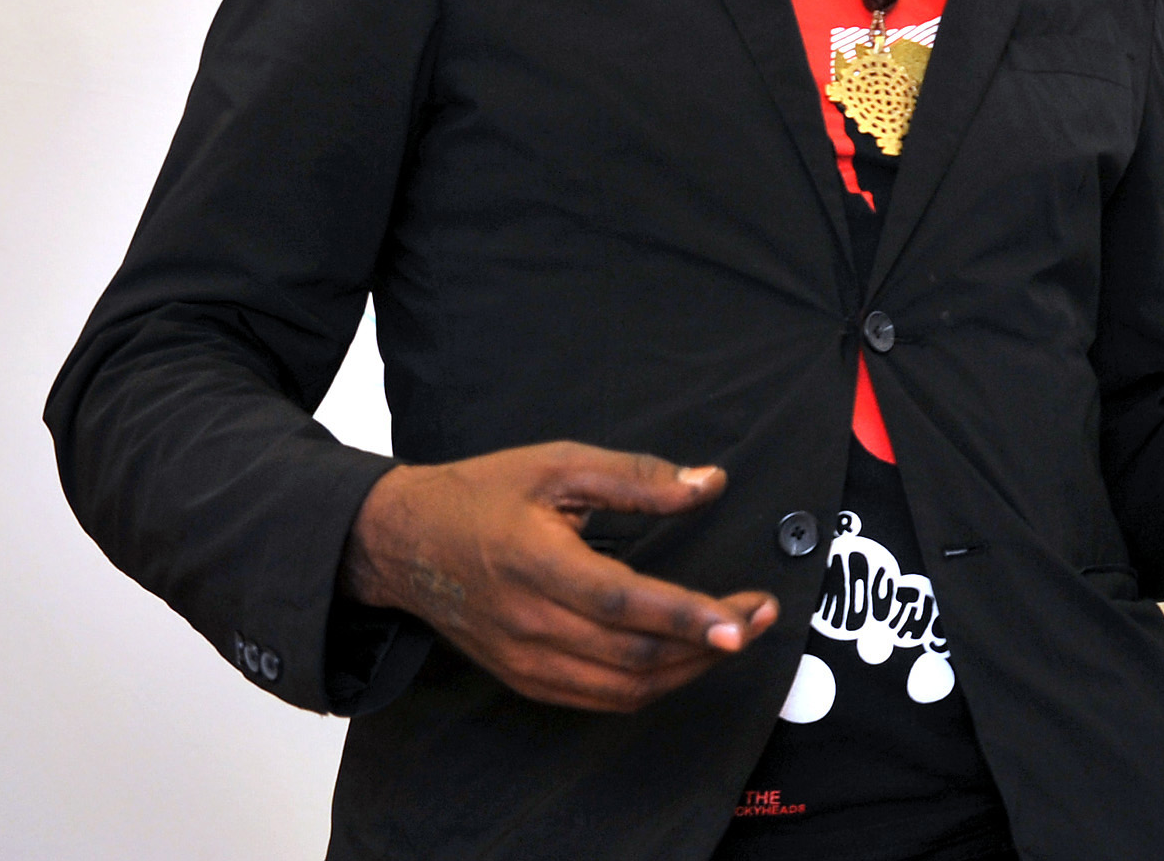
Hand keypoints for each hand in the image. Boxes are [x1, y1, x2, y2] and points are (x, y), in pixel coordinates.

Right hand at [341, 442, 780, 711]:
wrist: (403, 541)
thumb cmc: (482, 494)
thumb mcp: (559, 464)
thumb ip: (638, 477)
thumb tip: (709, 483)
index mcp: (536, 564)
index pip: (626, 603)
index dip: (689, 617)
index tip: (744, 618)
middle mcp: (529, 622)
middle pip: (633, 656)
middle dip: (708, 643)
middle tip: (759, 616)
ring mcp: (523, 659)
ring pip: (621, 689)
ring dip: (687, 670)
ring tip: (732, 636)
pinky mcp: (522, 677)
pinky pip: (597, 699)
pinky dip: (649, 687)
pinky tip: (682, 658)